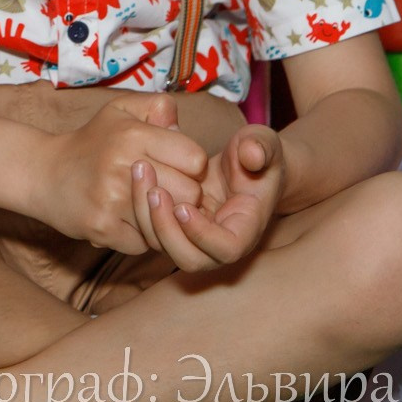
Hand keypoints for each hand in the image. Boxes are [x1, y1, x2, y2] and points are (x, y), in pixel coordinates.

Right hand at [31, 94, 210, 254]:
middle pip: (189, 194)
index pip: (195, 159)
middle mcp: (123, 166)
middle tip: (166, 189)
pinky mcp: (102, 229)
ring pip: (168, 221)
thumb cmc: (93, 141)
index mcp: (133, 134)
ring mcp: (112, 201)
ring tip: (149, 205)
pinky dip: (140, 237)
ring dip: (162, 217)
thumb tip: (182, 129)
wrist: (43, 173)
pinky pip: (145, 244)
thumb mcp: (121, 110)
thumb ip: (158, 107)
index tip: (175, 165)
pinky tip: (127, 221)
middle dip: (183, 194)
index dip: (191, 165)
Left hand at [131, 123, 284, 270]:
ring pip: (164, 247)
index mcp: (246, 228)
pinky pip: (153, 231)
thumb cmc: (256, 153)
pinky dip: (141, 208)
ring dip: (147, 217)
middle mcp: (219, 242)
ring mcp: (195, 238)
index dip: (203, 234)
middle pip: (189, 259)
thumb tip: (252, 155)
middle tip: (154, 191)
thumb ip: (262, 147)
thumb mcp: (264, 143)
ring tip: (141, 174)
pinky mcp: (176, 227)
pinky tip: (138, 175)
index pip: (227, 249)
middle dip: (167, 230)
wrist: (244, 162)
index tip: (184, 206)